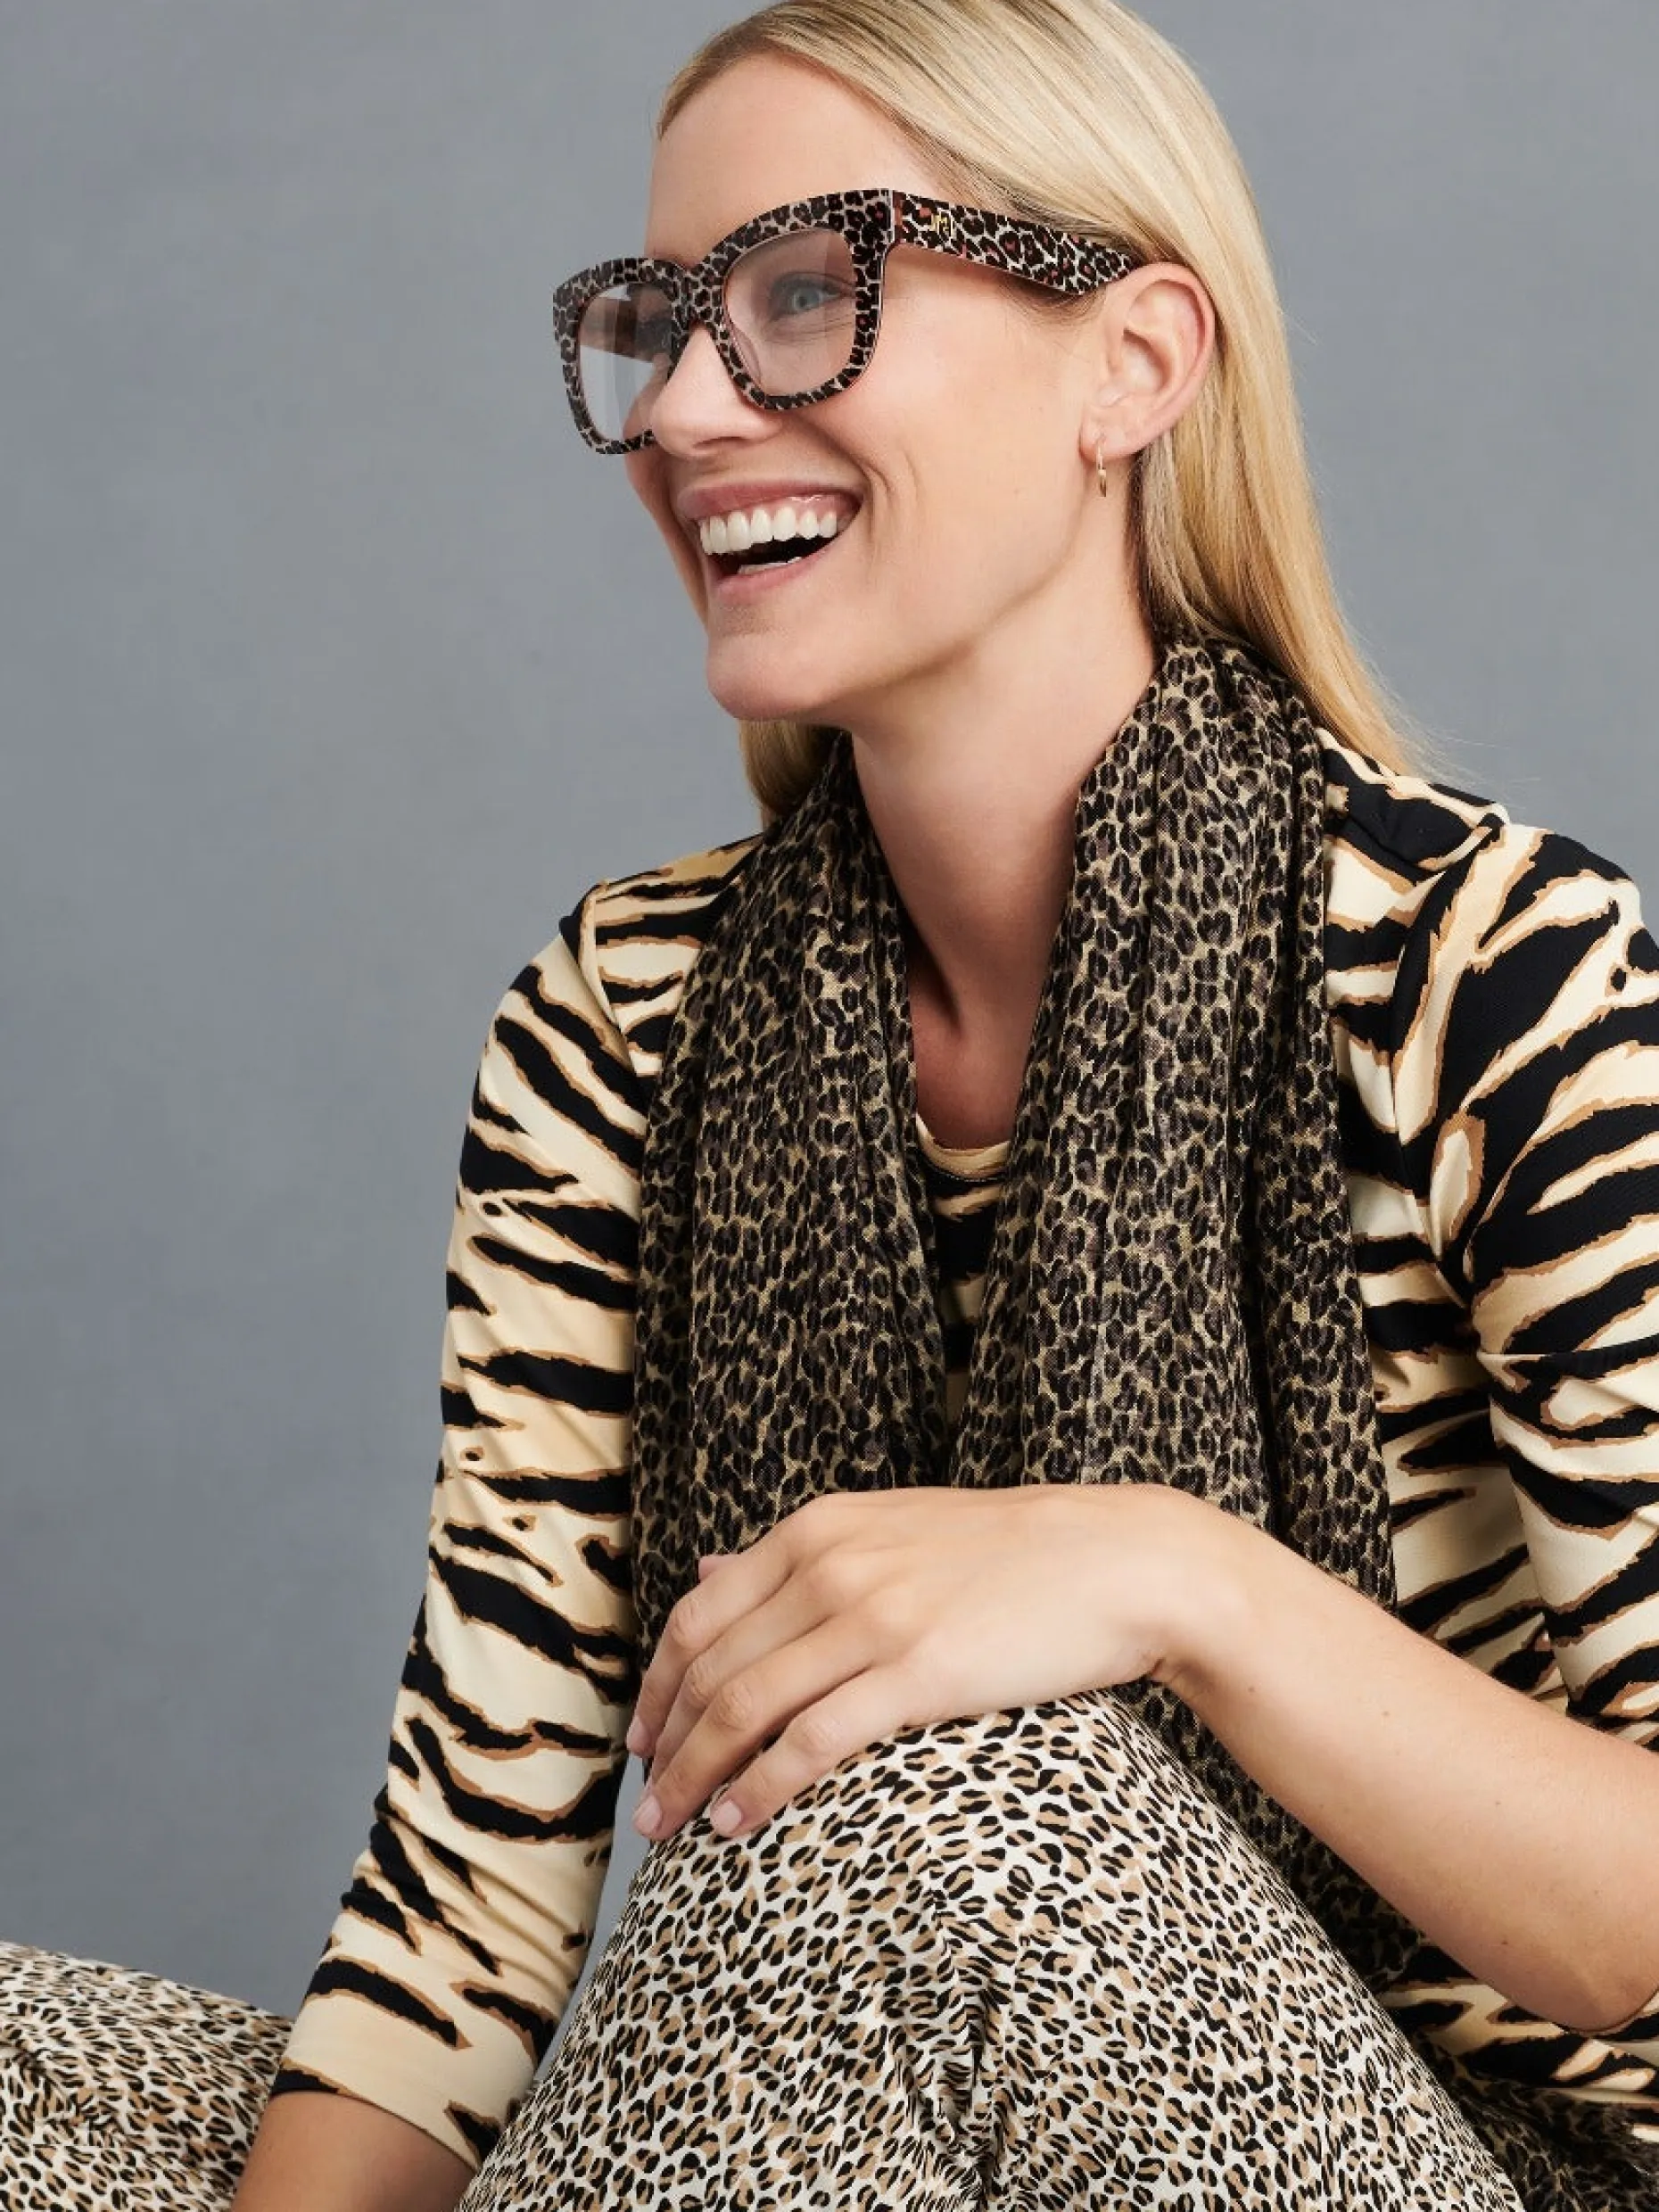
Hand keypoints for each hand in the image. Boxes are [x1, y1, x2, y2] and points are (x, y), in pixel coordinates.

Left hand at [624, 1481, 1213, 1843]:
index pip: (700, 1615)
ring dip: (696, 1775)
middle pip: (709, 1667)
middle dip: (664, 1744)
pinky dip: (762, 1788)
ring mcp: (870, 1617)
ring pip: (744, 1706)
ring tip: (672, 1829)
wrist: (1116, 1562)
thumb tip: (708, 1568)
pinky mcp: (916, 1672)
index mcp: (818, 1528)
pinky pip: (811, 1741)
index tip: (641, 1739)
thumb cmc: (1007, 1553)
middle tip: (645, 1804)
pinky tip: (738, 1824)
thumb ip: (798, 1554)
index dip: (657, 1686)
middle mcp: (829, 1565)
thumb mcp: (889, 1528)